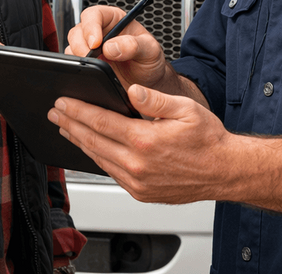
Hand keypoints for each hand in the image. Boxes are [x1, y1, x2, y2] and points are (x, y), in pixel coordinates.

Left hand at [49, 87, 281, 226]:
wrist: (226, 171)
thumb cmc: (209, 139)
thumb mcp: (184, 108)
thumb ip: (153, 98)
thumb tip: (130, 89)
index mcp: (145, 140)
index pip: (100, 122)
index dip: (78, 110)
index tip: (63, 101)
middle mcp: (137, 164)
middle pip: (92, 140)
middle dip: (70, 124)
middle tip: (55, 112)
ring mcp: (138, 181)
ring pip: (98, 158)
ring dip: (79, 141)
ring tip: (65, 127)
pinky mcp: (140, 191)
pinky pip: (111, 172)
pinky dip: (96, 157)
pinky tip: (90, 147)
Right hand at [67, 5, 170, 91]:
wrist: (148, 83)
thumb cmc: (149, 61)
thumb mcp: (150, 50)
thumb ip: (134, 45)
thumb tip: (111, 47)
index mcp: (114, 20)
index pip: (94, 15)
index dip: (91, 27)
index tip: (96, 43)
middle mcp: (99, 32)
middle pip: (78, 31)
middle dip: (81, 45)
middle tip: (92, 59)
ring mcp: (90, 48)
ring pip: (72, 47)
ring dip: (80, 58)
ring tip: (96, 69)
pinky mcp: (86, 65)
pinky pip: (74, 64)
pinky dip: (79, 69)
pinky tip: (92, 75)